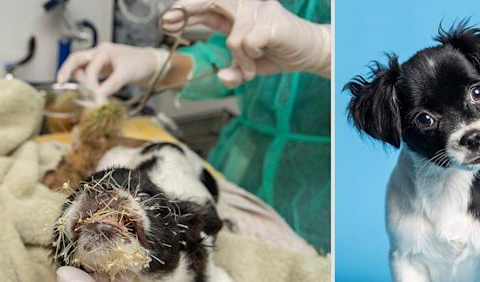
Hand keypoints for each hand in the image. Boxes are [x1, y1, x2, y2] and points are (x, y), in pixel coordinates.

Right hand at [56, 43, 168, 96]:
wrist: (153, 64)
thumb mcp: (126, 74)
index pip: (89, 68)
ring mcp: (101, 60)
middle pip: (76, 59)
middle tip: (60, 82)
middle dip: (67, 70)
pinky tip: (85, 89)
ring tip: (76, 89)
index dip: (89, 85)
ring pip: (81, 66)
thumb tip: (97, 98)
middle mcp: (100, 53)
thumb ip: (111, 85)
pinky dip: (85, 80)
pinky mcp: (104, 68)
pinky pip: (89, 72)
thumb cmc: (142, 64)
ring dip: (77, 76)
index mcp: (104, 51)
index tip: (92, 98)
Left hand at [162, 0, 329, 87]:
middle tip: (169, 22)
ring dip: (240, 58)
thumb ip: (235, 71)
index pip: (207, 7)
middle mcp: (247, 6)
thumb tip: (221, 75)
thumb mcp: (251, 67)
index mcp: (238, 14)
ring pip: (232, 36)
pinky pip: (247, 42)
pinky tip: (261, 57)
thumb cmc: (282, 53)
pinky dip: (251, 57)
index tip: (166, 22)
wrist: (313, 53)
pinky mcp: (271, 21)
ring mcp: (260, 10)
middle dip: (188, 10)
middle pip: (212, 1)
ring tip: (251, 67)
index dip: (185, 12)